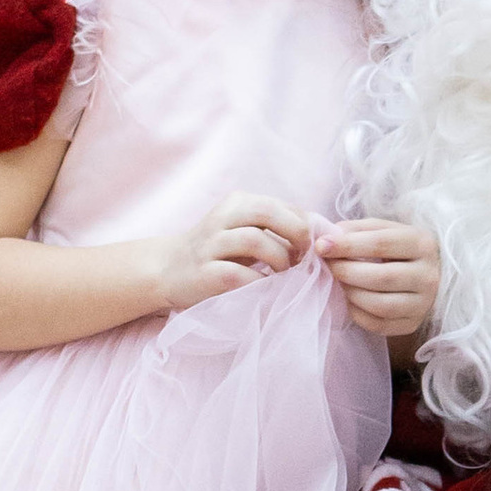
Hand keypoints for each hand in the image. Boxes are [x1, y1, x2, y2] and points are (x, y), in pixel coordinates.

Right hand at [156, 193, 312, 311]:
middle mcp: (223, 217)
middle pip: (269, 212)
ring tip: (285, 274)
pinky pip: (239, 274)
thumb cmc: (217, 252)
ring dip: (279, 260)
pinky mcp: (205, 272)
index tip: (313, 248)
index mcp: (237, 202)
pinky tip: (266, 288)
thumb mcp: (244, 231)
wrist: (168, 270)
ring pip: (255, 240)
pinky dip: (260, 282)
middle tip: (304, 258)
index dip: (306, 226)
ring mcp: (211, 244)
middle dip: (296, 235)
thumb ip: (276, 227)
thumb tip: (321, 234)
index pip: (283, 205)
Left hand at [313, 217, 439, 350]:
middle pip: (381, 277)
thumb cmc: (397, 249)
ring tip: (340, 282)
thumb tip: (327, 239)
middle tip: (329, 265)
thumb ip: (356, 230)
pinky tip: (351, 299)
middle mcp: (428, 276)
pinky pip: (378, 324)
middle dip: (346, 271)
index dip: (347, 245)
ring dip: (351, 293)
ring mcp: (422, 303)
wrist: (425, 275)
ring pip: (380, 304)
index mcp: (422, 244)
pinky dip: (357, 312)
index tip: (321, 245)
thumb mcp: (384, 231)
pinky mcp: (412, 324)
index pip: (381, 244)